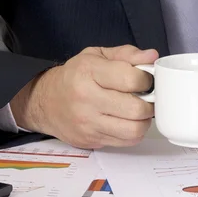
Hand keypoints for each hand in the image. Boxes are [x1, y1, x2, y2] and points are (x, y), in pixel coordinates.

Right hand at [11, 45, 157, 148]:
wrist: (46, 102)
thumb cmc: (75, 76)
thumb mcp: (96, 56)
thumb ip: (126, 54)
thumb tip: (152, 56)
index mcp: (89, 72)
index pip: (130, 79)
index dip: (146, 80)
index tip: (146, 80)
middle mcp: (86, 98)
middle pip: (135, 108)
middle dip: (149, 103)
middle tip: (147, 98)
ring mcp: (88, 123)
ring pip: (133, 130)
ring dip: (144, 121)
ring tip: (140, 111)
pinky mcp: (91, 140)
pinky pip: (125, 142)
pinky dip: (134, 133)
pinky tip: (129, 122)